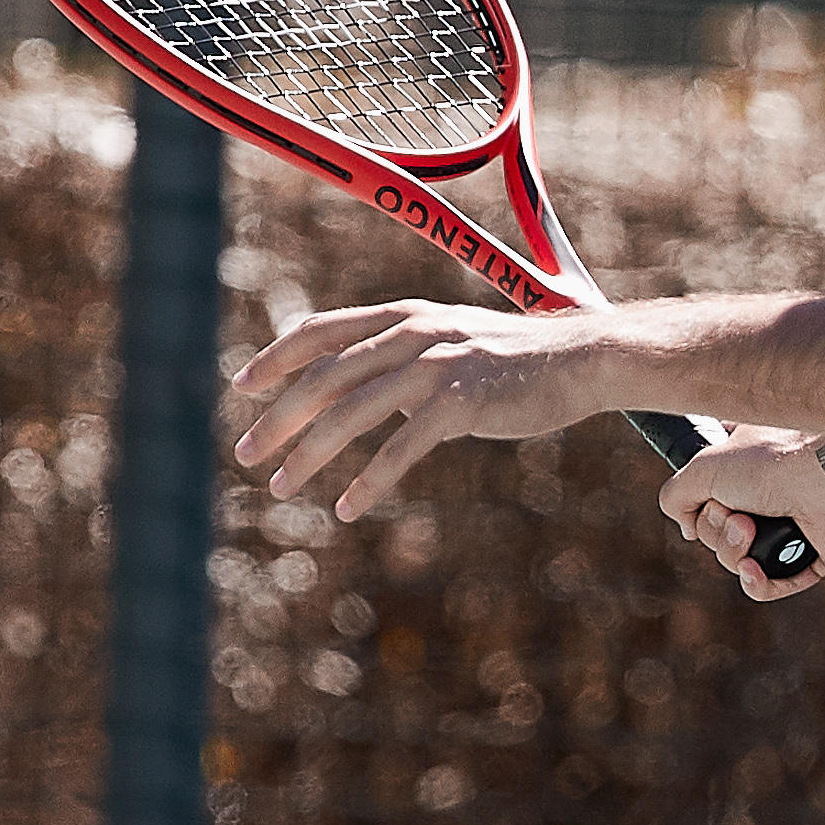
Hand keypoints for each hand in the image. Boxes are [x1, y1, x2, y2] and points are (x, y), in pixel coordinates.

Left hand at [230, 296, 601, 517]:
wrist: (581, 361)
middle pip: (323, 379)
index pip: (319, 331)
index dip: (276, 358)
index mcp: (402, 317)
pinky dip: (369, 481)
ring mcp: (435, 368)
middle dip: (277, 420)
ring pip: (350, 415)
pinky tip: (348, 508)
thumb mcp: (450, 344)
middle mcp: (411, 336)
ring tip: (282, 487)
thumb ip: (401, 357)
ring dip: (309, 456)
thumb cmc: (516, 360)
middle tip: (247, 456)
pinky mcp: (461, 404)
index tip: (243, 387)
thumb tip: (353, 389)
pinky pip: (400, 449)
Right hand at [660, 428, 824, 602]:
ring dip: (733, 551)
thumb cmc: (774, 461)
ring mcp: (794, 525)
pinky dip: (759, 583)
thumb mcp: (702, 466)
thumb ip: (677, 496)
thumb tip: (688, 529)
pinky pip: (776, 585)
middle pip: (717, 531)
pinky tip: (753, 571)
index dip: (699, 499)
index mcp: (748, 460)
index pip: (709, 484)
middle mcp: (771, 491)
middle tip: (735, 512)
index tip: (701, 499)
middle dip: (716, 528)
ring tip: (750, 528)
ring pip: (741, 559)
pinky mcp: (816, 557)